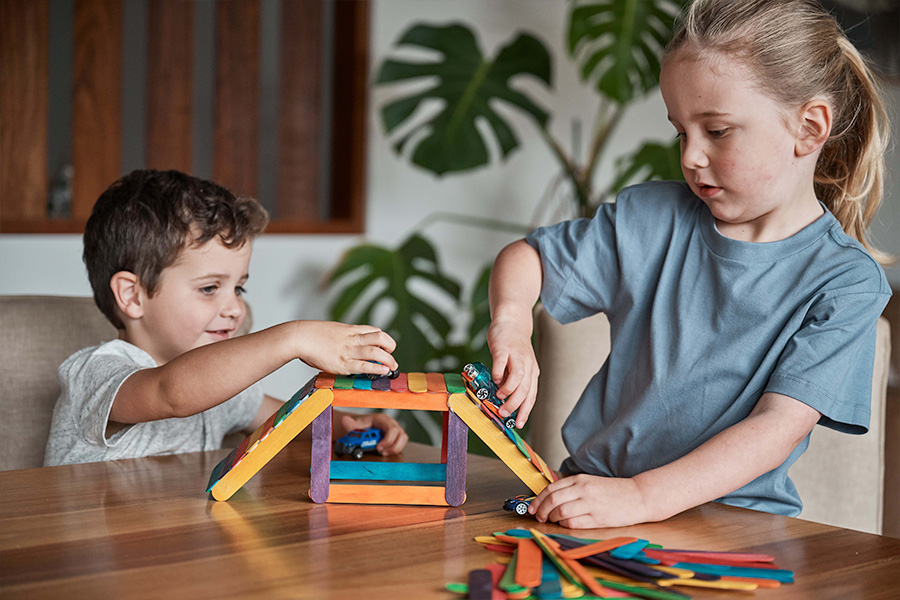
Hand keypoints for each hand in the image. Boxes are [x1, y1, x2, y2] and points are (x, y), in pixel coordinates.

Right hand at [295, 321, 397, 375]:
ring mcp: (348, 351)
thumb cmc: (312, 335)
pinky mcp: (342, 363)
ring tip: (392, 366)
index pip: (374, 330)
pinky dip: (377, 368)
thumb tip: (349, 344)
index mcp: (350, 330)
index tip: (385, 347)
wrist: (299, 337)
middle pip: (381, 338)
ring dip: (388, 359)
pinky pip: (364, 366)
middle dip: (390, 347)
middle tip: (391, 356)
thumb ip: (343, 336)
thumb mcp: (333, 330)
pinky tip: (383, 371)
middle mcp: (352, 339)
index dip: (384, 339)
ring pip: (376, 352)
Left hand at [338, 412, 407, 455]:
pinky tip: (385, 452)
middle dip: (392, 446)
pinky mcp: (396, 438)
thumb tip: (345, 420)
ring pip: (403, 440)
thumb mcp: (356, 425)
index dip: (387, 440)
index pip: (392, 429)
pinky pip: (401, 444)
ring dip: (395, 449)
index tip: (378, 448)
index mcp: (383, 419)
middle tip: (381, 452)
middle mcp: (392, 424)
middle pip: (401, 435)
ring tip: (384, 453)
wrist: (363, 427)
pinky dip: (394, 450)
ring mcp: (396, 431)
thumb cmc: (362, 425)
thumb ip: (351, 425)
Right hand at [486, 313, 538, 426]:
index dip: (525, 411)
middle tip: (504, 413)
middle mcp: (527, 365)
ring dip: (508, 391)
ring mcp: (516, 356)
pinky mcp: (503, 348)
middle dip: (515, 405)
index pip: (531, 396)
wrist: (512, 321)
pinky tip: (493, 378)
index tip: (519, 424)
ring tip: (499, 396)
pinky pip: (501, 363)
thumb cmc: (514, 346)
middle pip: (525, 389)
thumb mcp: (519, 365)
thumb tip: (505, 399)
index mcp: (531, 372)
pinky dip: (498, 373)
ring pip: (518, 378)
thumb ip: (514, 382)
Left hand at [528, 474, 649, 528]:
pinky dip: (564, 525)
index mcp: (580, 480)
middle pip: (552, 500)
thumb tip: (549, 498)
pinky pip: (573, 523)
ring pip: (560, 512)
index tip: (532, 508)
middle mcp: (583, 490)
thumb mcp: (590, 482)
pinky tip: (566, 524)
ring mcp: (590, 504)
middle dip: (541, 510)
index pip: (551, 489)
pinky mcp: (597, 519)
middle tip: (539, 517)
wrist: (637, 496)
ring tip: (553, 521)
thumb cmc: (613, 491)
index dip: (538, 500)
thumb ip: (571, 488)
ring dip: (552, 519)